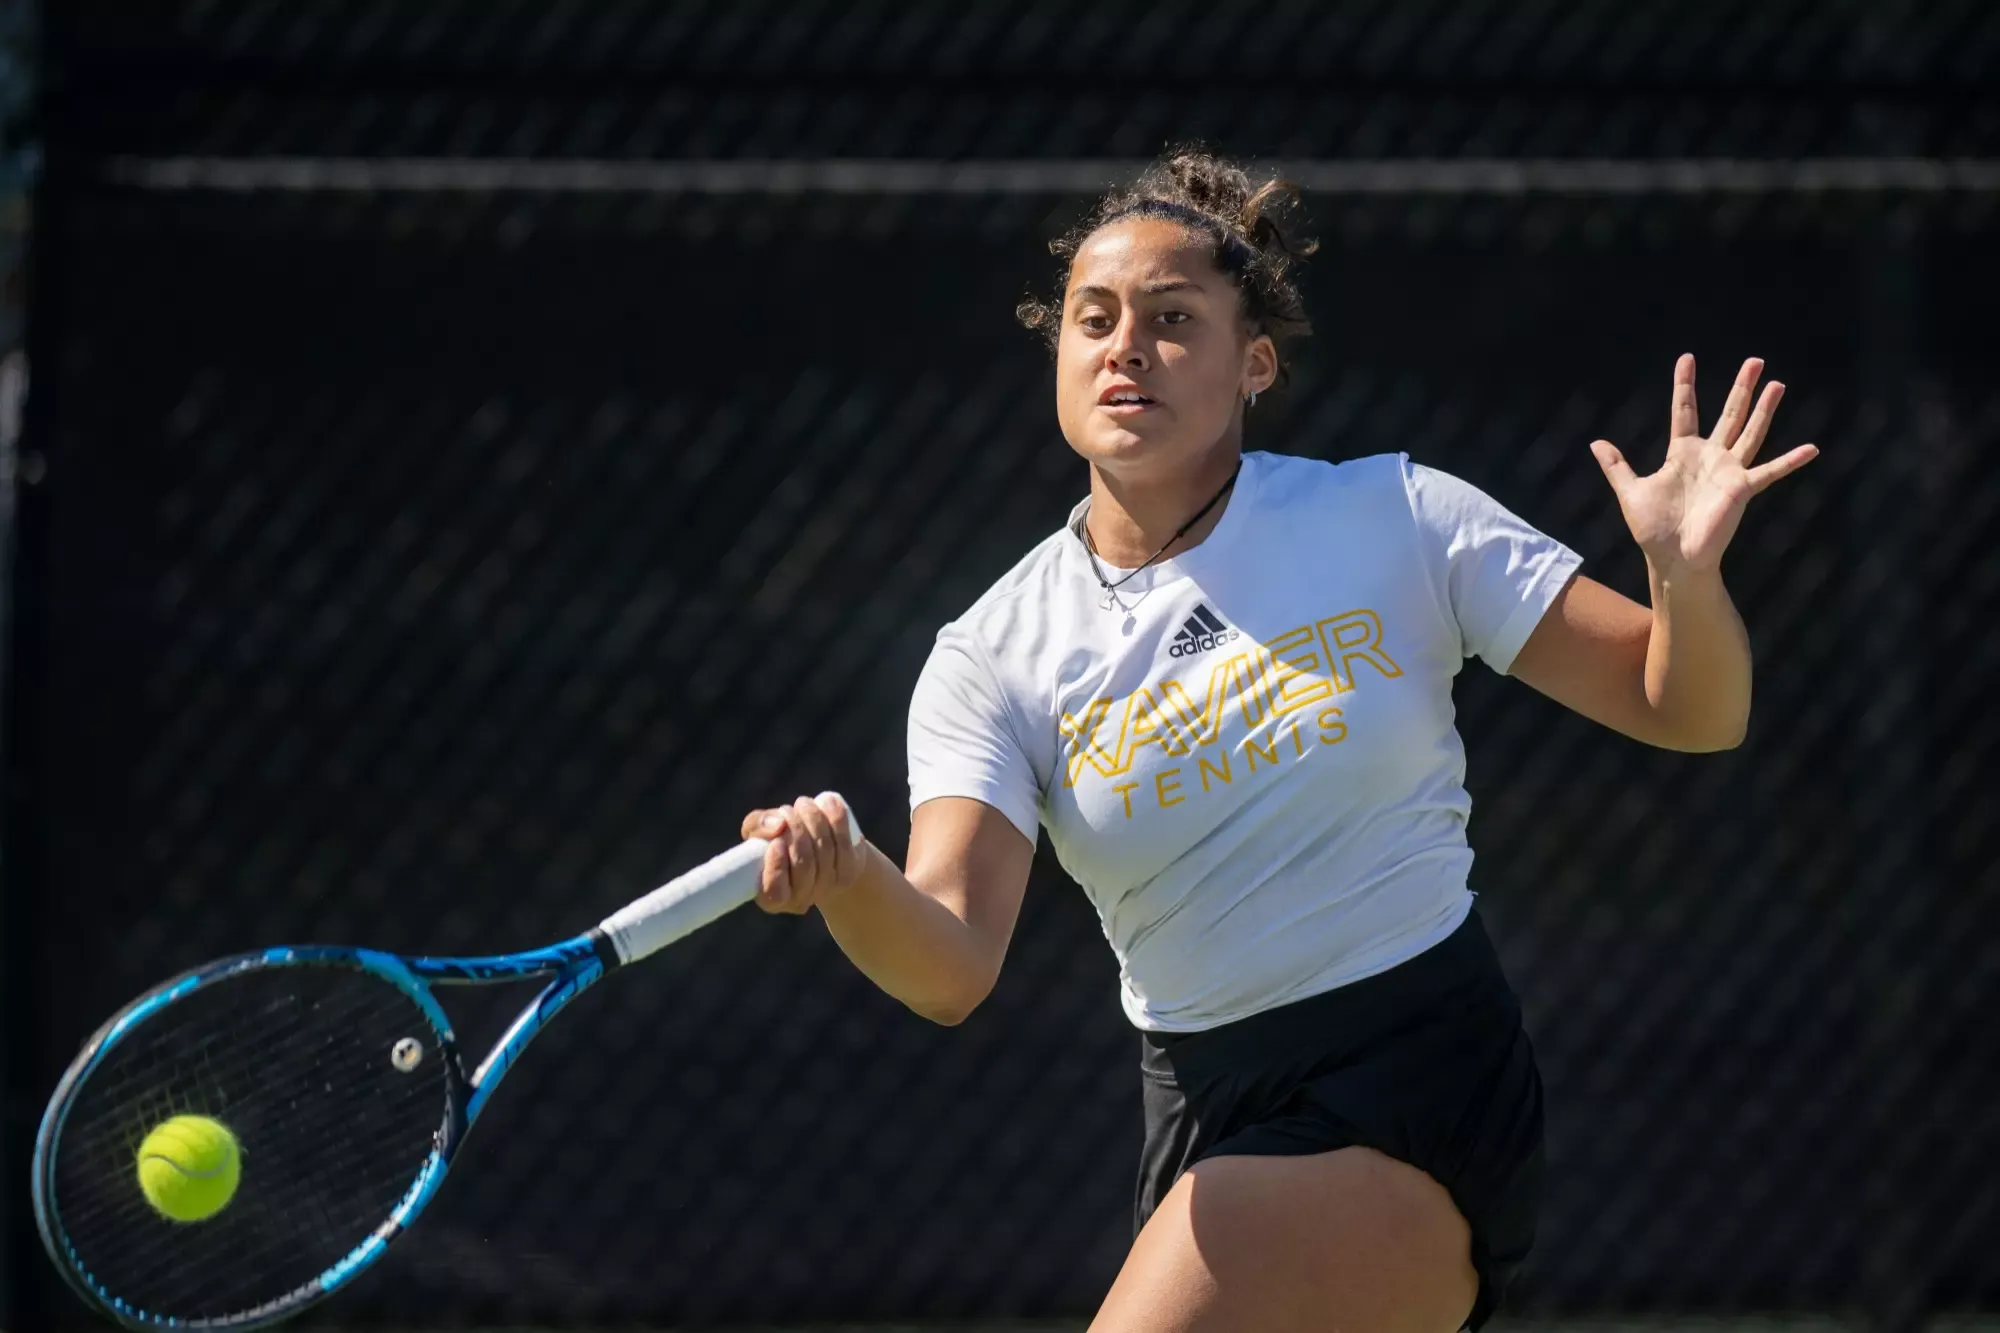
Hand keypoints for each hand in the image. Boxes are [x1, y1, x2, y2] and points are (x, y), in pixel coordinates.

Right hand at [739, 793, 862, 914]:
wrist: (815, 847)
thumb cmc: (779, 840)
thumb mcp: (759, 833)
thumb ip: (757, 826)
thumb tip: (777, 824)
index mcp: (771, 898)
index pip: (774, 892)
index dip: (776, 867)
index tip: (777, 842)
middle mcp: (800, 899)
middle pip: (803, 865)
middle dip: (795, 831)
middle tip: (788, 811)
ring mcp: (828, 887)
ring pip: (824, 851)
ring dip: (813, 820)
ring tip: (803, 804)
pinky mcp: (849, 871)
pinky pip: (844, 842)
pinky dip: (836, 819)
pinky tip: (827, 802)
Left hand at [1590, 354, 1819, 574]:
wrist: (1672, 558)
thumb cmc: (1653, 529)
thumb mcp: (1630, 491)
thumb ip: (1617, 466)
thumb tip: (1595, 442)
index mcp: (1682, 453)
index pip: (1685, 411)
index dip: (1685, 385)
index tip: (1687, 358)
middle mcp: (1710, 457)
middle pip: (1729, 414)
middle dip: (1741, 388)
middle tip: (1755, 360)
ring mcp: (1729, 471)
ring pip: (1751, 432)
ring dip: (1764, 410)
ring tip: (1777, 383)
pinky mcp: (1742, 489)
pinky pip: (1770, 471)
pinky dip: (1791, 461)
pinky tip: (1811, 448)